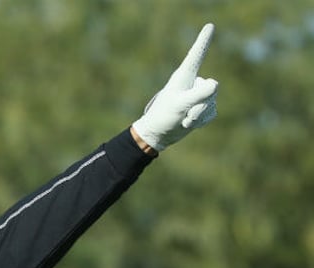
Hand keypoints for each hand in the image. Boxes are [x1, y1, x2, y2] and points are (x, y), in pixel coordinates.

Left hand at [130, 23, 218, 151]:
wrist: (159, 134)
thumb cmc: (164, 116)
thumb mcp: (180, 105)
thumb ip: (198, 95)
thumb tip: (216, 85)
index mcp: (184, 76)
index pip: (197, 55)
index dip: (204, 41)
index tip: (209, 26)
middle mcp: (193, 83)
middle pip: (212, 89)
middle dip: (200, 106)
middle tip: (183, 114)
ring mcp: (199, 95)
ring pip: (212, 103)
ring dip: (198, 115)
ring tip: (183, 118)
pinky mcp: (203, 108)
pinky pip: (212, 113)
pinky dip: (201, 121)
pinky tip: (188, 122)